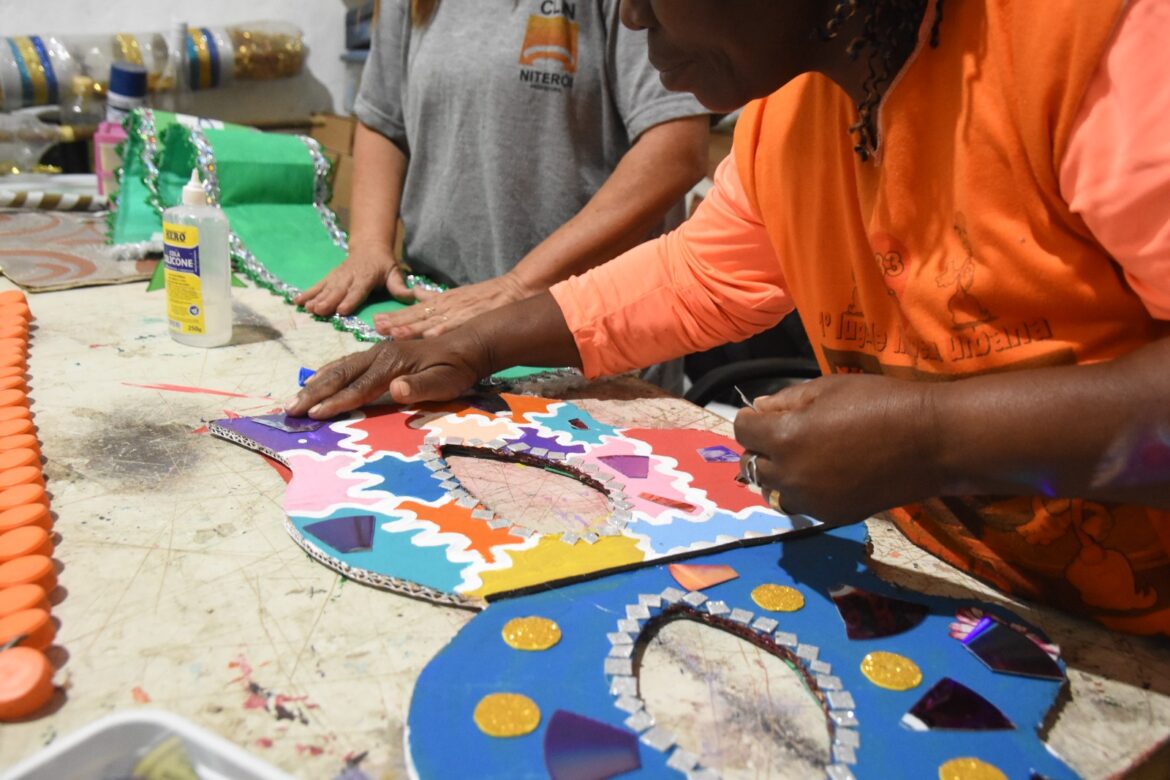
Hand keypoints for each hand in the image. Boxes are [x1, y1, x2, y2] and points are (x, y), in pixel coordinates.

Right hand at [284, 333, 488, 418]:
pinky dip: (328, 373)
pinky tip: (318, 380)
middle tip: (290, 410)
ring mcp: (377, 352)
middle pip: (340, 375)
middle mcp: (379, 354)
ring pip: (340, 367)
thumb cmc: (457, 369)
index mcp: (392, 363)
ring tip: (296, 397)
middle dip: (313, 393)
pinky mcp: (379, 353)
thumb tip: (394, 390)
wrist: (468, 345)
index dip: (335, 402)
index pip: (358, 387)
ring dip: (316, 383)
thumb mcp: (445, 382)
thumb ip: (419, 387)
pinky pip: (347, 363)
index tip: (314, 415)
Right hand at [293, 245, 414, 316]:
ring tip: (307, 308)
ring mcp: (338, 275)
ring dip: (315, 298)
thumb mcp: (394, 272)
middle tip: (319, 311)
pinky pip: (318, 285)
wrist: (369, 246)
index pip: (358, 290)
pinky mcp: (330, 276)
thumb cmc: (384, 264)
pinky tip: (297, 301)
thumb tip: (411, 296)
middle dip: (328, 301)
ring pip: (326, 288)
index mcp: (367, 276)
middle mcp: (350, 276)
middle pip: (338, 290)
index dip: (350, 300)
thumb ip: (399, 286)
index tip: (341, 310)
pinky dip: (307, 293)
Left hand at [372, 273, 533, 338]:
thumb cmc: (485, 296)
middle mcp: (446, 307)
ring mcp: (458, 312)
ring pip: (431, 321)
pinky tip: (426, 336)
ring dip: (412, 327)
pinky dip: (440, 330)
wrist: (513, 290)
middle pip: (417, 316)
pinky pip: (454, 325)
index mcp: (441, 302)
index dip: (395, 317)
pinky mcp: (472, 318)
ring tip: (392, 333)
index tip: (376, 323)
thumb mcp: (455, 295)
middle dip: (396, 322)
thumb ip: (433, 297)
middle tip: (376, 327)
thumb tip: (413, 293)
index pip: (413, 311)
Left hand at [733, 374, 940, 524]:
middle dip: (760, 448)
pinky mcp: (831, 515)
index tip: (762, 414)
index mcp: (784, 438)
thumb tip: (758, 408)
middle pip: (752, 464)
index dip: (750, 419)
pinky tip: (824, 474)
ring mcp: (811, 500)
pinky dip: (802, 490)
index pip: (743, 430)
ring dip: (778, 473)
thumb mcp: (827, 388)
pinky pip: (801, 504)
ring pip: (773, 490)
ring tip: (802, 456)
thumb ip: (786, 400)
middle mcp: (790, 475)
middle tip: (782, 433)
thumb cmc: (879, 402)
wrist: (929, 442)